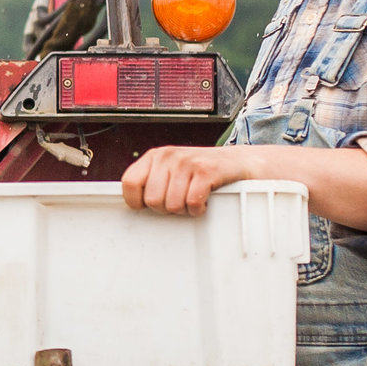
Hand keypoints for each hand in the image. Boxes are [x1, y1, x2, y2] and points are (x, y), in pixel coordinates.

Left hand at [120, 145, 260, 215]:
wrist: (237, 163)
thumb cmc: (200, 172)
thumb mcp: (171, 172)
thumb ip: (151, 183)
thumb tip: (132, 205)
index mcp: (154, 156)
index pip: (129, 183)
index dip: (137, 201)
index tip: (148, 205)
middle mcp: (168, 156)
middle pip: (152, 200)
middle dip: (166, 208)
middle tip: (179, 200)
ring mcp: (187, 162)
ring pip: (172, 205)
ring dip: (184, 209)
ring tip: (192, 198)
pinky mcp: (206, 171)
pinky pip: (192, 203)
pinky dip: (198, 209)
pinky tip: (203, 200)